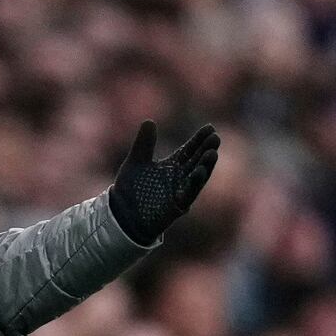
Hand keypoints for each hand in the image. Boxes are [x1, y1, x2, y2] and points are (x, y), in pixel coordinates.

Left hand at [107, 120, 218, 244]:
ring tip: (212, 153)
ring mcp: (179, 191)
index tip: (210, 127)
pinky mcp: (176, 206)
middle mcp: (180, 177)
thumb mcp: (136, 161)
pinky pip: (188, 194)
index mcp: (172, 165)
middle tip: (215, 138)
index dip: (199, 139)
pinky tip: (198, 172)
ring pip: (197, 177)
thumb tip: (149, 121)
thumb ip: (144, 143)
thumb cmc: (130, 189)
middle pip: (197, 161)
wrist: (120, 214)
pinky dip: (193, 184)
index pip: (189, 149)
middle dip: (206, 150)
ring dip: (205, 166)